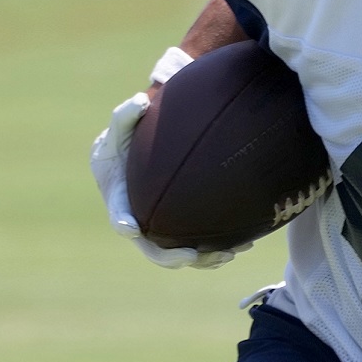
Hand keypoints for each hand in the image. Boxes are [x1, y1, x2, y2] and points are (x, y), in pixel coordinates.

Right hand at [88, 49, 248, 269]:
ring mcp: (160, 229)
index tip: (131, 227)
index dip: (123, 222)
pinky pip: (197, 246)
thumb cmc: (125, 141)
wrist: (133, 157)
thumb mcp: (121, 126)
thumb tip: (140, 100)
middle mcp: (138, 220)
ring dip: (201, 260)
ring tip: (228, 255)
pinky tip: (242, 245)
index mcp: (119, 198)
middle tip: (192, 255)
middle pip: (151, 248)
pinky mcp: (179, 231)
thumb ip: (127, 115)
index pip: (119, 213)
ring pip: (178, 254)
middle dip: (170, 256)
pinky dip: (215, 250)